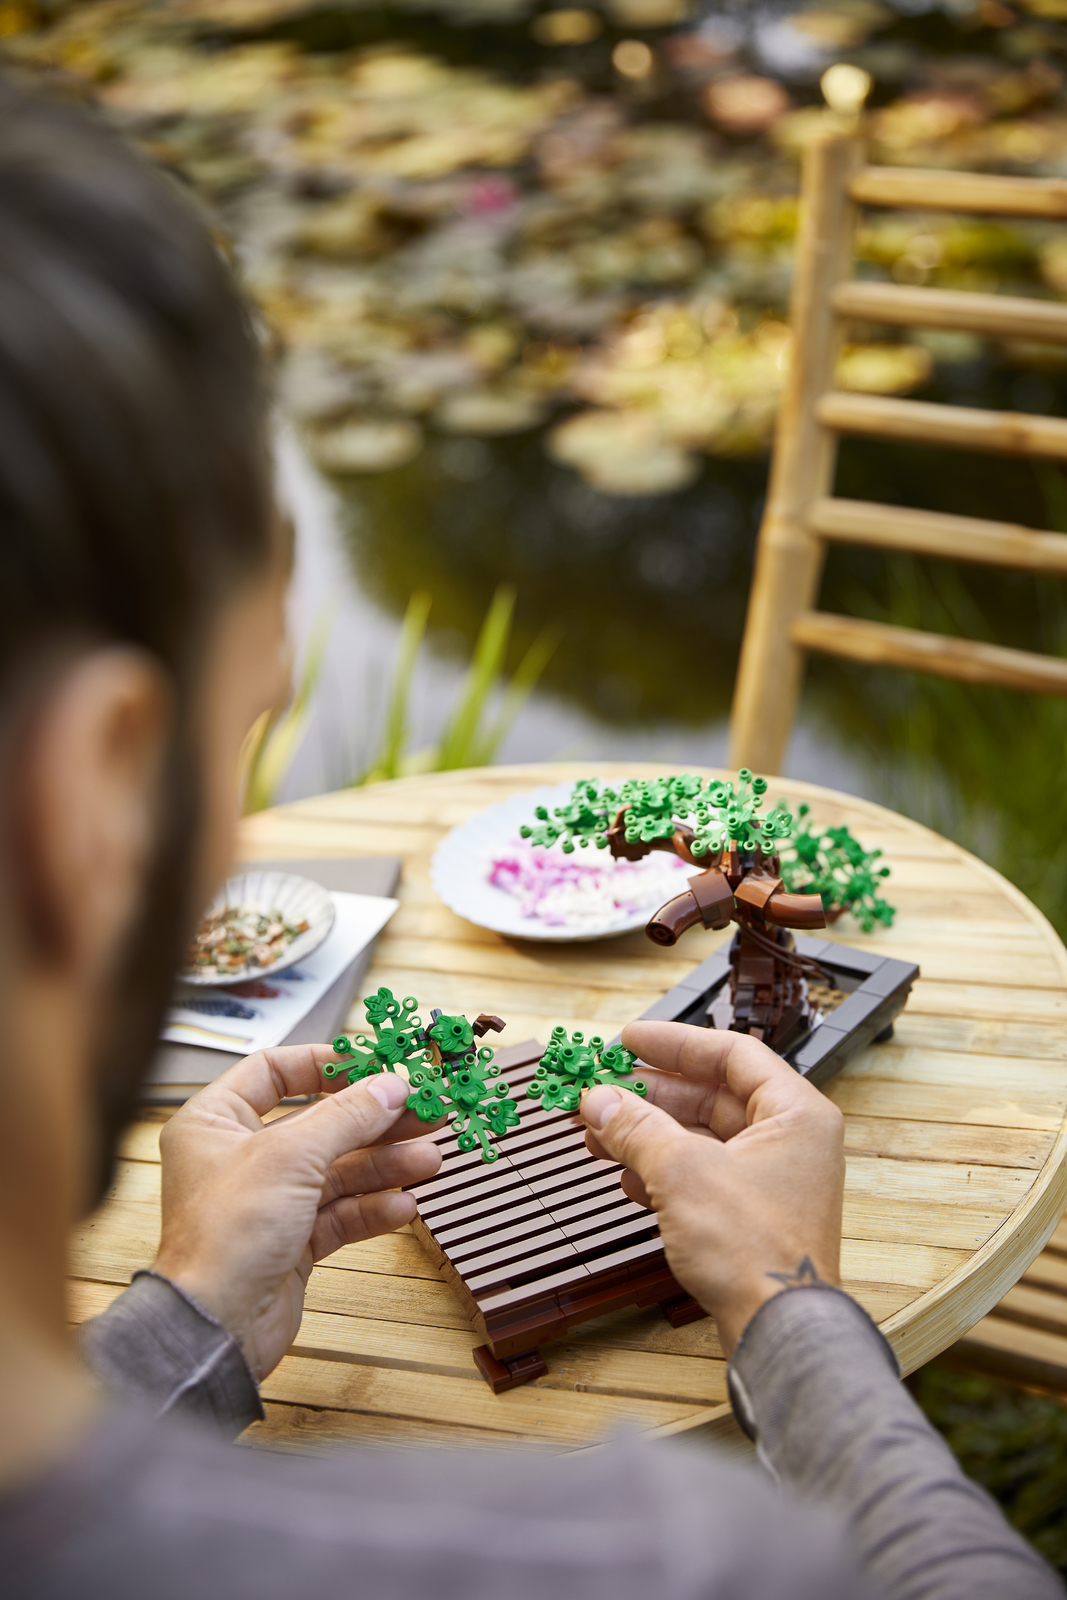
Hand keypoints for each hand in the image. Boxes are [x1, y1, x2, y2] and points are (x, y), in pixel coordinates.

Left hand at [152, 1044, 441, 1379]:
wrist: (217, 1328)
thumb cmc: (224, 1238)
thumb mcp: (291, 1156)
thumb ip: (347, 1116)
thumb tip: (390, 1087)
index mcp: (216, 1122)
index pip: (273, 1072)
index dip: (325, 1066)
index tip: (373, 1066)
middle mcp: (240, 1158)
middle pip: (319, 1123)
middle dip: (374, 1120)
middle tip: (421, 1113)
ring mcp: (269, 1201)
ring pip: (338, 1170)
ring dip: (385, 1165)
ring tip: (428, 1160)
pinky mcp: (291, 1242)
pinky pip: (341, 1213)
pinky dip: (373, 1207)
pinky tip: (403, 1205)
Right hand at [580, 1022, 844, 1355]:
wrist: (778, 1329)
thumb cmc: (756, 1250)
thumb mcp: (682, 1172)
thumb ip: (636, 1127)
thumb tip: (598, 1100)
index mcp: (796, 1113)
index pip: (732, 1054)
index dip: (676, 1043)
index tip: (628, 1041)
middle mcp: (791, 1142)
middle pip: (712, 1096)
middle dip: (651, 1096)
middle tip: (602, 1091)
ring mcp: (773, 1182)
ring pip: (701, 1139)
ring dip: (648, 1135)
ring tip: (599, 1135)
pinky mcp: (753, 1217)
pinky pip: (702, 1177)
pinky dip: (663, 1172)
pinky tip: (626, 1179)